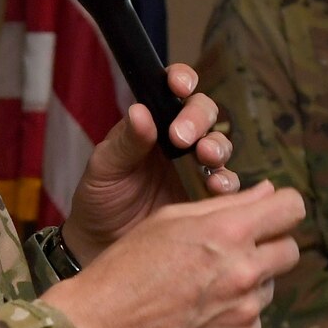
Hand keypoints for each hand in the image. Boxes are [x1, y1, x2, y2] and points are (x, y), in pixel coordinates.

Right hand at [43, 180, 304, 327]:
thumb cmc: (128, 266)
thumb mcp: (170, 219)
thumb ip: (226, 204)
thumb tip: (268, 192)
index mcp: (229, 232)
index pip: (292, 207)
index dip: (281, 206)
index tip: (270, 212)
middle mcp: (245, 272)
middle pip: (290, 249)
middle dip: (268, 245)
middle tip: (234, 251)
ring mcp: (246, 312)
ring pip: (270, 287)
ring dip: (249, 282)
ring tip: (205, 286)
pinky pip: (254, 320)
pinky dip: (235, 314)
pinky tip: (200, 312)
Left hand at [62, 63, 236, 261]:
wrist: (102, 247)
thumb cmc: (100, 199)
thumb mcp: (104, 168)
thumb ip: (125, 142)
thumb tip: (140, 111)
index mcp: (152, 122)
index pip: (173, 90)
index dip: (182, 79)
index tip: (179, 85)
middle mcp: (179, 140)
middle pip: (204, 113)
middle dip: (198, 118)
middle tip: (182, 137)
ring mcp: (196, 168)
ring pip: (219, 144)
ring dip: (217, 146)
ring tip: (206, 157)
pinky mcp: (207, 197)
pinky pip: (227, 184)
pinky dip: (227, 182)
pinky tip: (216, 187)